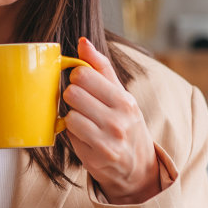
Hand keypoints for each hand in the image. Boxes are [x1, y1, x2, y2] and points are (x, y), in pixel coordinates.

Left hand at [61, 37, 161, 203]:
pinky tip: (84, 136)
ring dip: (72, 117)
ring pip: (70, 115)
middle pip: (72, 93)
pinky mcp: (97, 157)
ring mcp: (109, 140)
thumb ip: (100, 68)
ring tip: (85, 122)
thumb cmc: (125, 123)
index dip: (76, 77)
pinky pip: (70, 135)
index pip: (84, 73)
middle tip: (82, 105)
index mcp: (125, 100)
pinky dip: (73, 134)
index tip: (82, 84)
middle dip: (72, 97)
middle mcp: (119, 120)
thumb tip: (82, 41)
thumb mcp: (120, 94)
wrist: (138, 166)